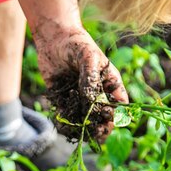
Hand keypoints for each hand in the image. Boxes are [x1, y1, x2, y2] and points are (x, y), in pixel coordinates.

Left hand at [33, 24, 128, 141]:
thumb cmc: (76, 43)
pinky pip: (67, 116)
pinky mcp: (63, 99)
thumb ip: (90, 79)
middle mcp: (97, 94)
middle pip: (103, 117)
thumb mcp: (88, 57)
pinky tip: (64, 127)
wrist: (52, 37)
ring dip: (83, 128)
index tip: (107, 119)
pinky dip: (66, 124)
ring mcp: (80, 98)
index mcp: (109, 84)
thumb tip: (90, 101)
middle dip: (100, 127)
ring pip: (85, 120)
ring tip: (79, 133)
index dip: (116, 115)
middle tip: (95, 133)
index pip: (118, 105)